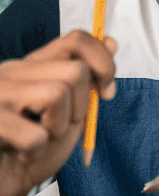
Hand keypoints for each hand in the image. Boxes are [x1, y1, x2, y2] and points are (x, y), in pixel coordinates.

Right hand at [0, 30, 116, 195]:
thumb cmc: (32, 152)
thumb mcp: (70, 113)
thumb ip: (88, 81)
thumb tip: (110, 41)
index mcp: (31, 67)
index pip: (76, 40)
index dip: (103, 63)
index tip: (107, 91)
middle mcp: (10, 72)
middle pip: (75, 70)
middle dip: (82, 106)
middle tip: (62, 127)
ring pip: (56, 93)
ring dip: (59, 128)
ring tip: (40, 140)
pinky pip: (34, 134)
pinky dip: (37, 152)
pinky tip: (22, 155)